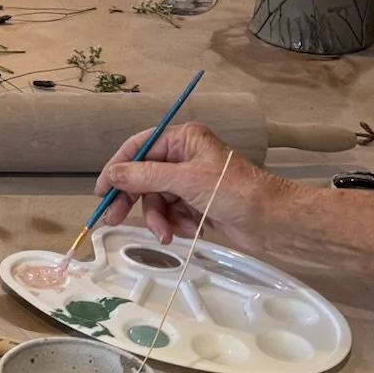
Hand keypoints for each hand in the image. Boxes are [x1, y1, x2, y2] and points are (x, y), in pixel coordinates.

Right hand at [95, 124, 281, 245]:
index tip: (101, 190)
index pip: (139, 148)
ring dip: (158, 218)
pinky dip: (176, 223)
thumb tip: (112, 173)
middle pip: (144, 176)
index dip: (117, 168)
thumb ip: (144, 176)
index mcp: (184, 139)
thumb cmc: (233, 192)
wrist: (272, 222)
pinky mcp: (197, 204)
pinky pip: (172, 213)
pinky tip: (190, 229)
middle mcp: (185, 157)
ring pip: (157, 199)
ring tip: (167, 233)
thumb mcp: (185, 181)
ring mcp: (191, 181)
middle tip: (112, 219)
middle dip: (132, 199)